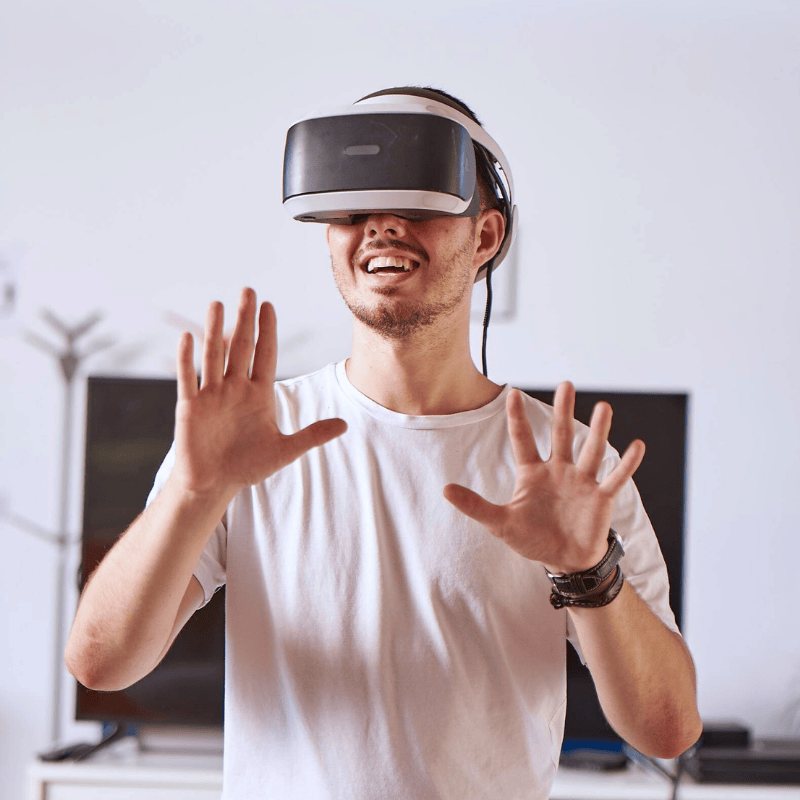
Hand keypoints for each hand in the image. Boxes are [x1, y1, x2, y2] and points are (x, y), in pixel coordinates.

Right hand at [171, 287, 346, 500]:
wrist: (215, 483)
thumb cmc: (249, 466)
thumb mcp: (285, 451)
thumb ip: (312, 436)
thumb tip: (344, 425)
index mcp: (259, 394)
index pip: (265, 355)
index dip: (267, 331)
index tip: (269, 306)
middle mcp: (235, 388)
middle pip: (241, 347)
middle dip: (245, 319)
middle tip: (248, 290)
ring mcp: (212, 395)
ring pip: (214, 356)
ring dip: (215, 330)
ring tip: (218, 303)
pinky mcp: (191, 407)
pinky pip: (189, 378)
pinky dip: (187, 359)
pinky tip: (188, 337)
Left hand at [443, 382, 644, 573]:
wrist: (564, 560)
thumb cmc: (532, 539)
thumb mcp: (500, 523)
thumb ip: (475, 506)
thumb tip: (445, 489)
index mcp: (532, 473)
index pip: (522, 439)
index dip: (517, 417)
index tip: (511, 391)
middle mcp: (558, 470)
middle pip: (561, 435)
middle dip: (563, 410)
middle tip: (566, 384)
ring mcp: (581, 481)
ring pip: (590, 450)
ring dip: (598, 429)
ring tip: (604, 406)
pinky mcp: (600, 497)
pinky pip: (615, 477)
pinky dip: (626, 464)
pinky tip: (636, 445)